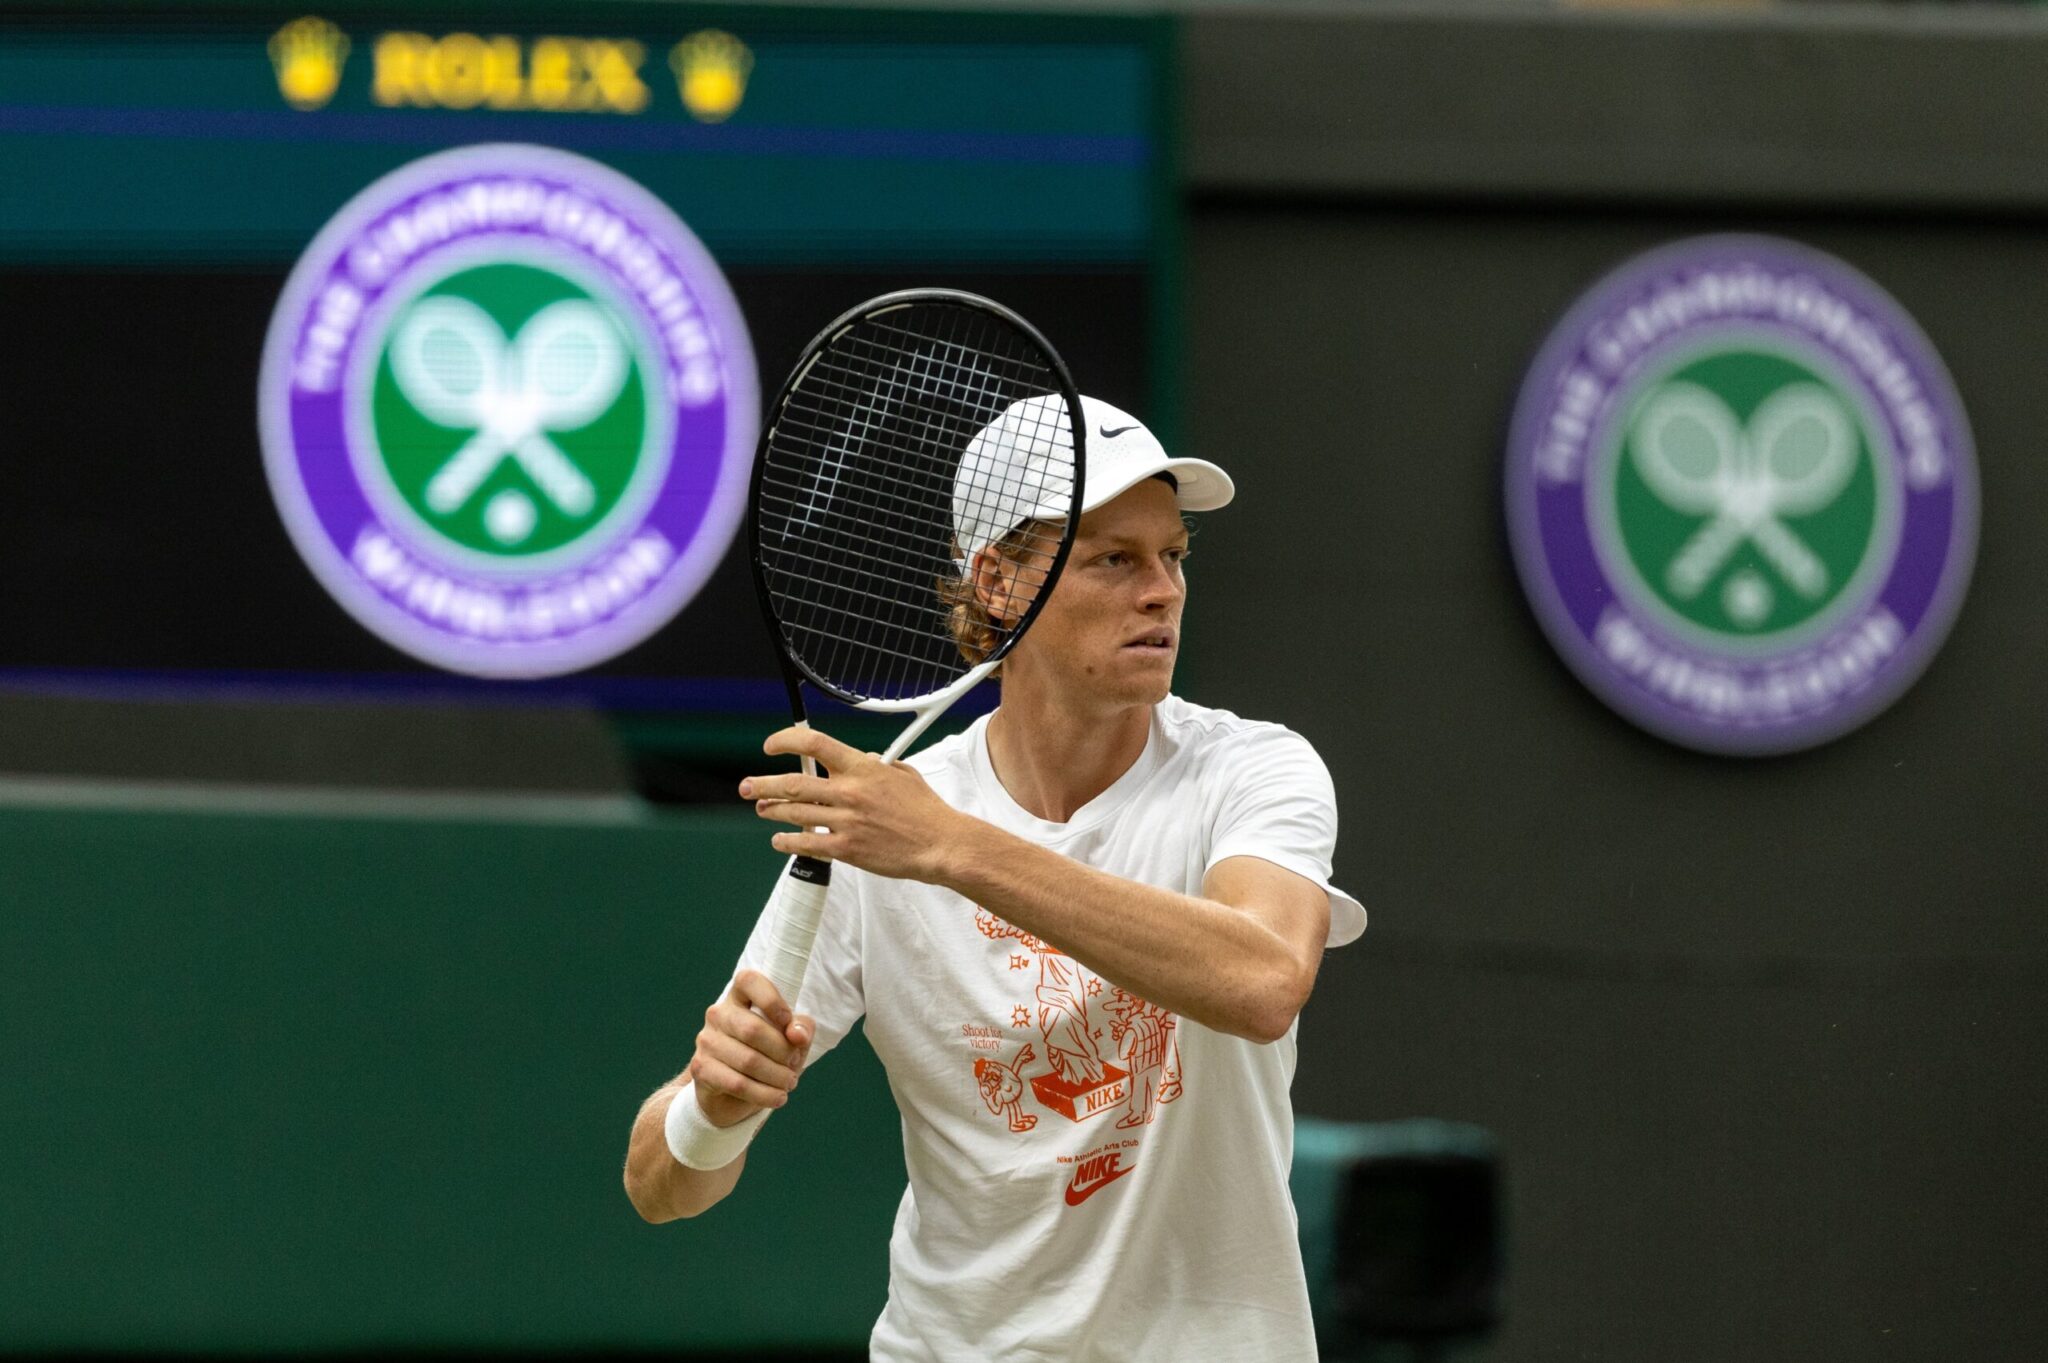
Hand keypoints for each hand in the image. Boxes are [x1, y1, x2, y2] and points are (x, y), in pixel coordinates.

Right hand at [688, 970, 812, 1127]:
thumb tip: (797, 1035)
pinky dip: (764, 1094)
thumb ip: (802, 1028)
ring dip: (777, 1076)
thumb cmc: (767, 1055)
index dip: (772, 1000)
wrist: (733, 1092)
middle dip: (782, 1051)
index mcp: (739, 996)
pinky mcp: (701, 1069)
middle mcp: (718, 1014)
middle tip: (794, 1064)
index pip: (749, 981)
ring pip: (748, 1060)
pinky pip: (737, 1083)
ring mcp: (707, 1041)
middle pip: (753, 1029)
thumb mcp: (792, 1039)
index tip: (788, 1022)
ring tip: (789, 1083)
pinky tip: (778, 1097)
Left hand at [740, 726, 966, 882]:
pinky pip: (807, 843)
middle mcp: (849, 792)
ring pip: (794, 813)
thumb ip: (877, 765)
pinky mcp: (847, 849)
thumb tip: (863, 760)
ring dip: (772, 810)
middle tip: (748, 786)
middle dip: (763, 783)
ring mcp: (845, 821)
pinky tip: (779, 840)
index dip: (786, 741)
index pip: (814, 745)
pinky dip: (787, 842)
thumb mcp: (903, 774)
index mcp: (862, 768)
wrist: (940, 843)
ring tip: (762, 808)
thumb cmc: (925, 810)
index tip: (771, 746)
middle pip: (793, 783)